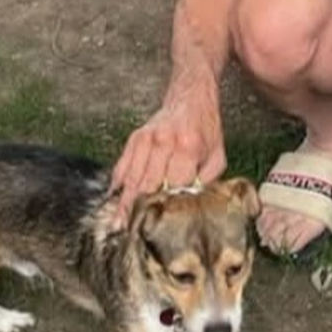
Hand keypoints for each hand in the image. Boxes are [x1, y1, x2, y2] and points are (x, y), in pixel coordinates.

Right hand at [110, 80, 225, 224]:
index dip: (167, 208)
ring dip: (125, 203)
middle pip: (148, 185)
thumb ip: (207, 182)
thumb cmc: (206, 129)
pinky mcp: (135, 138)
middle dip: (140, 211)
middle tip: (133, 234)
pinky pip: (123, 165)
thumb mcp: (217, 156)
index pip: (173, 185)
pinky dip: (118, 185)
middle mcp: (164, 142)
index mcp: (188, 147)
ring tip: (118, 226)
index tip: (160, 227)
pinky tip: (114, 202)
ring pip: (132, 178)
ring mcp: (146, 139)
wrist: (191, 97)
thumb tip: (194, 207)